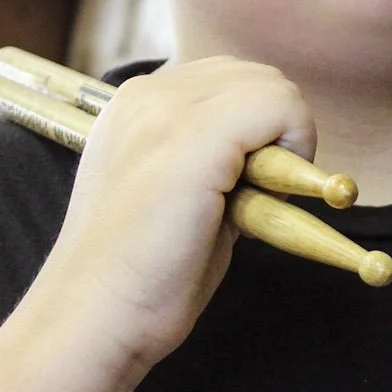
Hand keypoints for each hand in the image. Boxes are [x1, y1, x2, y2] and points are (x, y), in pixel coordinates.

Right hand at [28, 57, 314, 387]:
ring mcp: (166, 110)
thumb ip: (213, 163)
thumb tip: (271, 152)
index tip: (239, 187)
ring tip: (256, 198)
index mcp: (133, 109)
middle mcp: (145, 96)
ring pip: (270, 85)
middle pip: (252, 75)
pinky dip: (295, 146)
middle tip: (257, 194)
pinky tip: (267, 196)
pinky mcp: (195, 136)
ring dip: (286, 139)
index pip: (224, 81)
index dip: (252, 131)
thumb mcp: (175, 199)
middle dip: (274, 130)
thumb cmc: (139, 276)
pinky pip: (279, 106)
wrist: (95, 315)